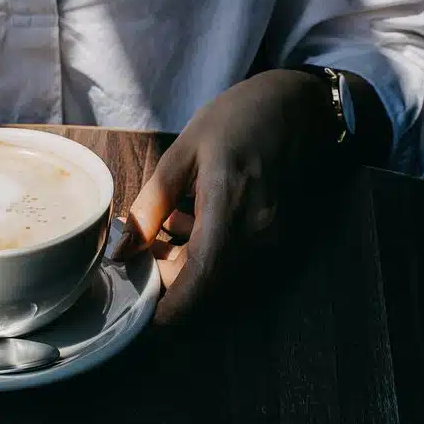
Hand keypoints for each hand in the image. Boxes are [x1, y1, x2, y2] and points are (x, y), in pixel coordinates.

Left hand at [113, 69, 346, 324]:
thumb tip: (124, 249)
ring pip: (222, 277)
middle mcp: (257, 236)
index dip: (168, 310)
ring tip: (163, 230)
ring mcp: (273, 241)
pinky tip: (190, 222)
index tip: (138, 316)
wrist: (299, 106)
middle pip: (207, 286)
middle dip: (170, 282)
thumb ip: (153, 204)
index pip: (199, 281)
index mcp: (229, 211)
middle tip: (138, 255)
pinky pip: (238, 262)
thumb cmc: (237, 119)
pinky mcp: (279, 239)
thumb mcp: (184, 151)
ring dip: (188, 267)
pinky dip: (208, 254)